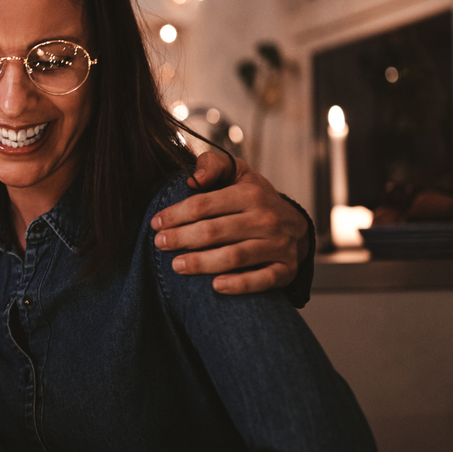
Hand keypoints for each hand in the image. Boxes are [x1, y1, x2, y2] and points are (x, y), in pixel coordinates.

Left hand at [151, 151, 309, 293]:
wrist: (296, 225)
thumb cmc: (255, 199)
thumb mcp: (239, 173)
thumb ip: (214, 165)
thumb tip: (194, 178)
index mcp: (251, 194)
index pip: (204, 204)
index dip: (176, 214)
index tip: (156, 223)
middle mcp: (267, 219)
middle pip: (215, 231)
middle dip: (182, 238)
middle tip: (160, 244)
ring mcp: (278, 245)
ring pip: (235, 257)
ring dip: (202, 263)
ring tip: (176, 266)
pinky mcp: (286, 270)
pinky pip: (262, 280)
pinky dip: (239, 285)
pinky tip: (215, 286)